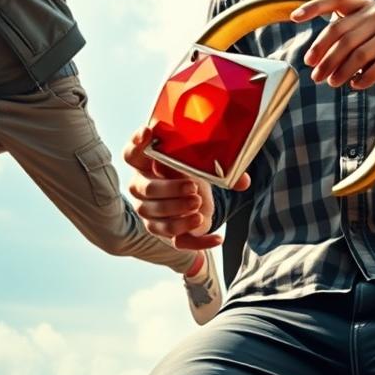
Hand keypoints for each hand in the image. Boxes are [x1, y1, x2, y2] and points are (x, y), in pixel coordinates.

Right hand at [123, 125, 250, 250]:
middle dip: (170, 190)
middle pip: (146, 189)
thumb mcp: (198, 164)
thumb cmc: (189, 174)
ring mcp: (151, 213)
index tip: (148, 132)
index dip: (137, 143)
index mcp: (146, 165)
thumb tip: (243, 181)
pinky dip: (200, 241)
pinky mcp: (166, 233)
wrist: (195, 199)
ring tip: (199, 211)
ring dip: (179, 216)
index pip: (131, 153)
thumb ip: (217, 166)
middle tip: (193, 188)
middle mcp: (142, 188)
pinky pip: (179, 241)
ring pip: (158, 218)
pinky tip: (218, 238)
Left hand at [290, 0, 374, 88]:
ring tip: (331, 83)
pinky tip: (354, 86)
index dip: (315, 7)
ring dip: (339, 71)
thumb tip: (316, 56)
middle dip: (324, 56)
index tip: (294, 18)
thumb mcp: (371, 31)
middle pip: (342, 35)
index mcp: (367, 6)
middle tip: (315, 74)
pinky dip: (361, 79)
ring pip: (356, 54)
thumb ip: (349, 33)